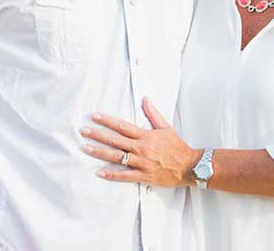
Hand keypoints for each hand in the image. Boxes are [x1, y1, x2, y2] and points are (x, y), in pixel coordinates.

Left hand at [80, 98, 197, 187]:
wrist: (190, 166)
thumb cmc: (177, 147)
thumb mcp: (165, 127)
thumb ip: (152, 113)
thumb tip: (145, 99)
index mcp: (145, 136)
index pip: (122, 126)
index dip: (107, 120)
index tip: (95, 116)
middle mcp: (141, 148)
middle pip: (115, 140)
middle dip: (98, 135)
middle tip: (84, 131)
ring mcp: (141, 163)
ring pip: (117, 157)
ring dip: (100, 153)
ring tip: (86, 148)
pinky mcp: (144, 176)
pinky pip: (125, 176)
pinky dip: (112, 174)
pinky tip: (100, 172)